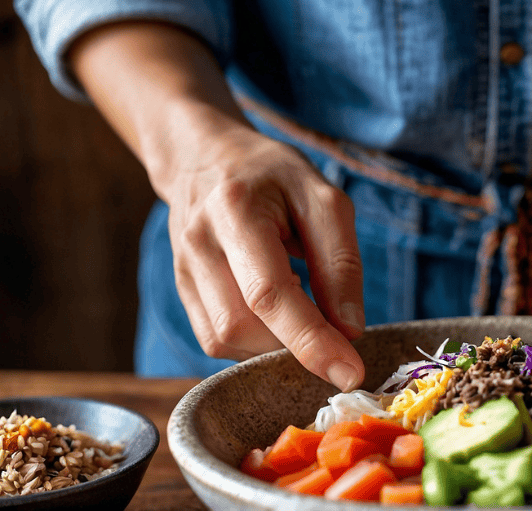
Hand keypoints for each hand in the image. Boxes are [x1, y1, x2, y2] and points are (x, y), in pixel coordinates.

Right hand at [164, 108, 365, 390]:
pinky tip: (278, 316)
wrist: (204, 157)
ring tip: (304, 313)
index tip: (350, 374)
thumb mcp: (322, 197)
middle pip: (241, 326)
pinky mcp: (181, 292)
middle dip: (295, 346)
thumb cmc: (272, 174)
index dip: (311, 341)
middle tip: (336, 336)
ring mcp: (181, 271)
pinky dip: (255, 341)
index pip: (269, 293)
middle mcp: (198, 244)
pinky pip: (216, 339)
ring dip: (274, 345)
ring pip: (225, 341)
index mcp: (235, 210)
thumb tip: (350, 330)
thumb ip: (340, 262)